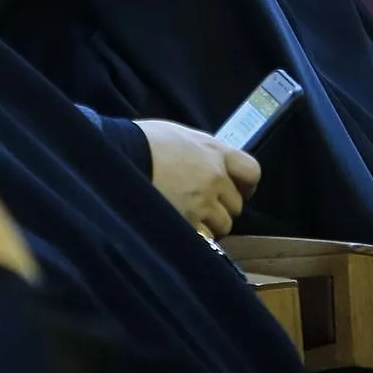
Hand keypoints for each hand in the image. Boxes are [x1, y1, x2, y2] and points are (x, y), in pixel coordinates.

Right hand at [135, 120, 260, 236]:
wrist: (120, 157)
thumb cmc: (145, 141)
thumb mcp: (181, 135)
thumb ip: (204, 151)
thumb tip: (212, 163)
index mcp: (215, 152)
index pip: (252, 171)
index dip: (246, 184)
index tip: (237, 189)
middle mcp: (215, 178)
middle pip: (237, 204)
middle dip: (222, 206)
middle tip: (203, 204)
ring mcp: (202, 202)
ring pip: (223, 224)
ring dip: (210, 224)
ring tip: (189, 216)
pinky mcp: (187, 222)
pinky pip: (205, 238)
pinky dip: (197, 235)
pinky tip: (182, 226)